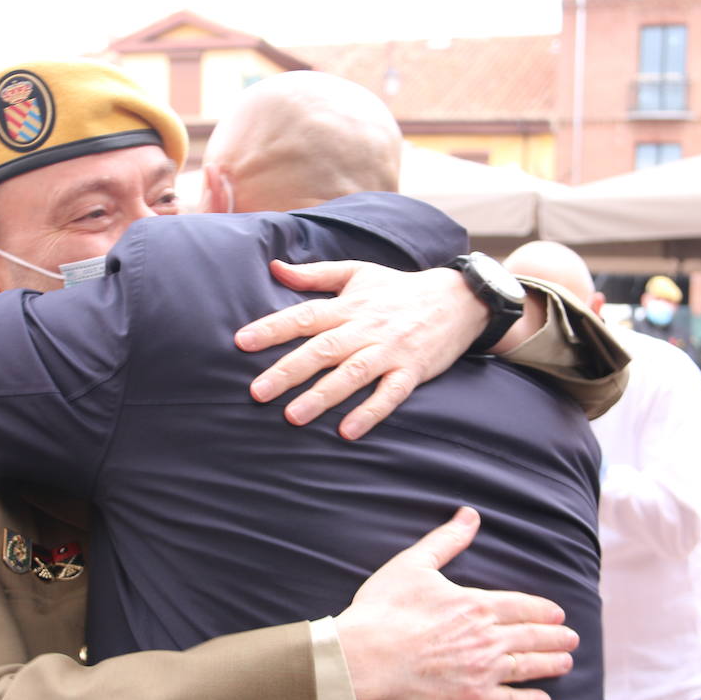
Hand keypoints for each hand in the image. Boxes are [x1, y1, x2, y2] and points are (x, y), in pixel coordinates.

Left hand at [236, 260, 488, 439]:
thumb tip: (274, 267)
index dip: (272, 328)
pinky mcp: (412, 371)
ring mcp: (390, 351)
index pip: (304, 316)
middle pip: (322, 349)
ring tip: (293, 417)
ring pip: (352, 375)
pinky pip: (390, 394)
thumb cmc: (399, 289)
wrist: (459, 300)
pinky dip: (370, 412)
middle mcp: (366, 328)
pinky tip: (348, 431)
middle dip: (288, 371)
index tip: (241, 342)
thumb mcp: (358, 272)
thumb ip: (315, 274)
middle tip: (257, 392)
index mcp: (349, 306)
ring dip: (323, 396)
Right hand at [335, 507, 577, 699]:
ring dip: (551, 664)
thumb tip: (470, 515)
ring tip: (566, 663)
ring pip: (529, 667)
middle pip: (533, 636)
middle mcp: (488, 637)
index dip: (544, 610)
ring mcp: (483, 670)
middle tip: (572, 639)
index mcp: (477, 605)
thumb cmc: (384, 609)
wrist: (365, 657)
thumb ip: (446, 540)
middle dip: (556, 637)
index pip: (523, 606)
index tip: (558, 613)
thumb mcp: (413, 564)